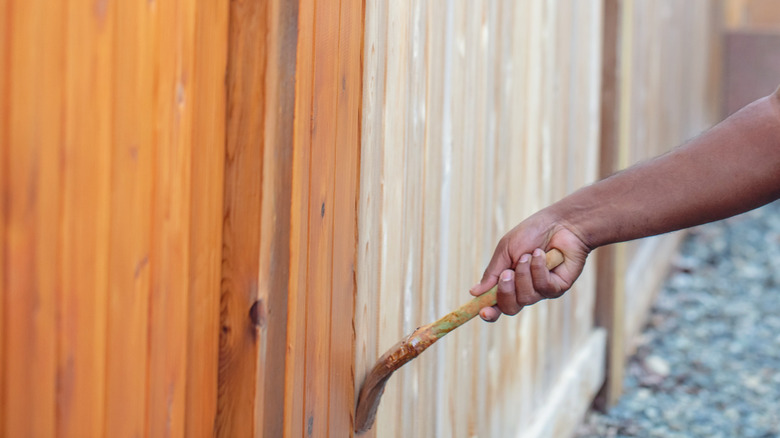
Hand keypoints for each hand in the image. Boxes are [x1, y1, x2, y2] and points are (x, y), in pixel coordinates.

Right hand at [469, 211, 590, 321]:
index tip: (482, 311)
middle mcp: (525, 290)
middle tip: (507, 273)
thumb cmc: (531, 233)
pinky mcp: (558, 287)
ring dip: (524, 274)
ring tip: (528, 255)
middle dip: (506, 292)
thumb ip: (492, 273)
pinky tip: (542, 255)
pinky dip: (539, 269)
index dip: (489, 313)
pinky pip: (543, 287)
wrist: (560, 223)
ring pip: (526, 298)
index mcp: (509, 282)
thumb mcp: (505, 250)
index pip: (497, 305)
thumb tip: (474, 292)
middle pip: (510, 308)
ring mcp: (542, 290)